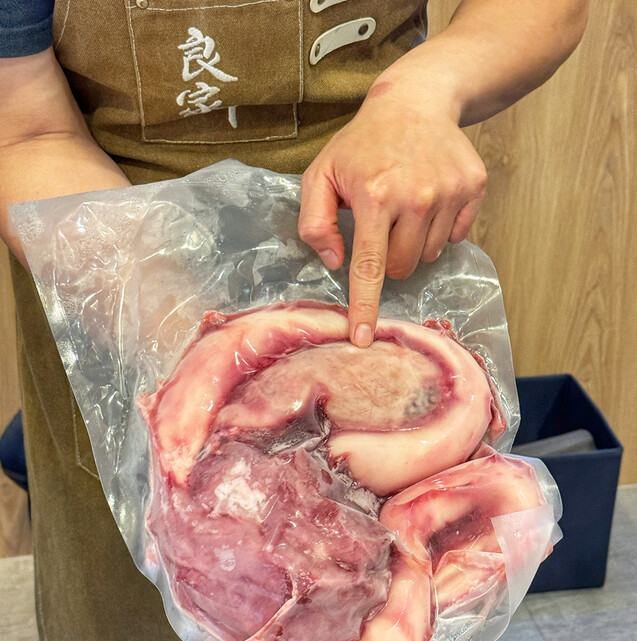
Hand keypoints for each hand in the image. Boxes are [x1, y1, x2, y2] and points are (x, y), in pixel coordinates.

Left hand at [298, 78, 486, 346]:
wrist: (416, 101)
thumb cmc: (361, 144)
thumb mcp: (321, 174)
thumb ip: (316, 223)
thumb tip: (337, 263)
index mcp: (376, 196)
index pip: (369, 266)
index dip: (365, 306)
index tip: (363, 338)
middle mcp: (417, 196)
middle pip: (402, 267)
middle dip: (388, 259)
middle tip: (381, 226)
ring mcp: (450, 192)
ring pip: (429, 255)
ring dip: (414, 242)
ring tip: (406, 205)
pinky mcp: (474, 188)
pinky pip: (456, 237)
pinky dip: (440, 228)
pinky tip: (429, 199)